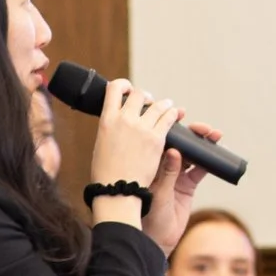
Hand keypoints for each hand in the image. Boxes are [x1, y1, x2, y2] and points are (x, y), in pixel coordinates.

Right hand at [87, 78, 186, 193]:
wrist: (117, 190)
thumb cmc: (105, 174)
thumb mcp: (100, 146)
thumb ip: (110, 130)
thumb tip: (114, 123)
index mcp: (106, 120)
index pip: (114, 89)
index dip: (123, 85)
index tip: (127, 89)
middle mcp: (124, 119)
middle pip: (139, 94)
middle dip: (144, 96)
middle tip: (148, 102)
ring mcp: (142, 128)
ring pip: (157, 104)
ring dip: (162, 104)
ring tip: (165, 106)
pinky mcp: (157, 138)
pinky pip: (168, 118)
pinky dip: (172, 114)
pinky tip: (174, 114)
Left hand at [142, 119, 217, 256]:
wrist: (154, 240)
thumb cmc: (145, 217)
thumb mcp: (157, 193)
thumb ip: (167, 173)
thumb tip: (174, 151)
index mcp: (147, 162)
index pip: (159, 137)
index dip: (169, 124)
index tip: (178, 113)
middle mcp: (161, 166)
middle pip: (178, 142)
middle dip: (191, 133)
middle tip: (202, 128)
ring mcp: (175, 175)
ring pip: (191, 153)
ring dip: (203, 144)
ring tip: (213, 136)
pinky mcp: (187, 186)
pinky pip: (200, 169)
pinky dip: (209, 161)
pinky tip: (216, 154)